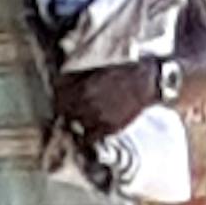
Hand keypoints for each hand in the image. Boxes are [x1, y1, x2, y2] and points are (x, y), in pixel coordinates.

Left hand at [51, 57, 168, 149]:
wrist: (147, 81)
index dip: (58, 95)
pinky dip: (87, 134)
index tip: (61, 95)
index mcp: (83, 87)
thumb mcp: (97, 67)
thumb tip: (61, 81)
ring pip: (76, 124)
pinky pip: (89, 137)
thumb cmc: (124, 70)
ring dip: (77, 120)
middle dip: (67, 108)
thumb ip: (77, 76)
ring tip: (84, 116)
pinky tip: (90, 129)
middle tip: (71, 107)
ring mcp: (97, 117)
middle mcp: (87, 104)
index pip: (58, 95)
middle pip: (65, 111)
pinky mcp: (109, 128)